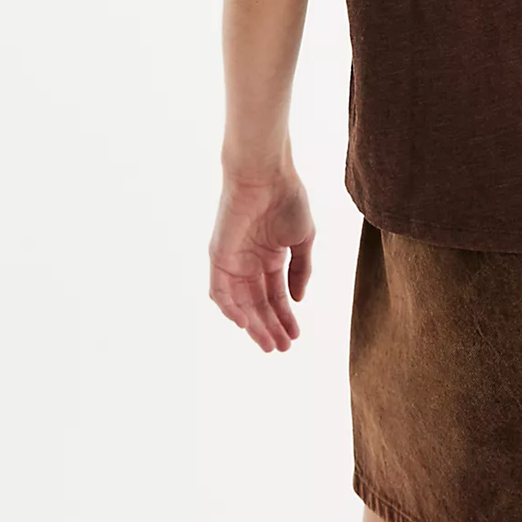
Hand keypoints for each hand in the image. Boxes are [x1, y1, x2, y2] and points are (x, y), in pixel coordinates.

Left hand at [208, 145, 314, 352]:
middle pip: (258, 304)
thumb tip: (298, 298)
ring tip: (269, 343)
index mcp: (270, 256)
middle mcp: (250, 262)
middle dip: (271, 326)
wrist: (266, 174)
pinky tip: (245, 324)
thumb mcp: (303, 239)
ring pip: (240, 303)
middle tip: (284, 348)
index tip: (296, 335)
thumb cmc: (287, 198)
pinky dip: (230, 308)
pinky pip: (219, 291)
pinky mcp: (219, 256)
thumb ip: (301, 269)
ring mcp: (233, 260)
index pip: (275, 295)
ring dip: (254, 325)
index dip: (285, 316)